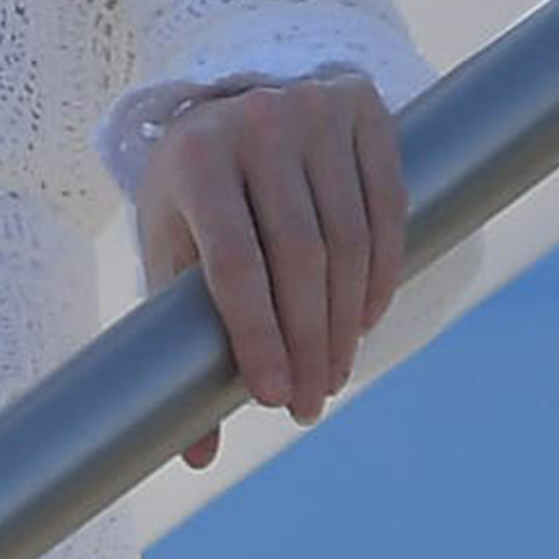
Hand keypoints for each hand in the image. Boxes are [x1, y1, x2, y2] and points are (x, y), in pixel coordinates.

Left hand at [134, 71, 407, 470]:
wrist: (230, 102)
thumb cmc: (193, 193)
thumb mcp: (171, 246)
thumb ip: (179, 338)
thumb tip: (195, 455)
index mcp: (192, 159)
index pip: (234, 263)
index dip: (259, 337)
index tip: (272, 399)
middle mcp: (253, 125)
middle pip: (298, 259)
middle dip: (308, 343)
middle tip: (307, 403)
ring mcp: (312, 110)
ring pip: (348, 240)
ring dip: (346, 321)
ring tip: (331, 373)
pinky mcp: (362, 106)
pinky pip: (387, 210)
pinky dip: (381, 275)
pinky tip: (363, 321)